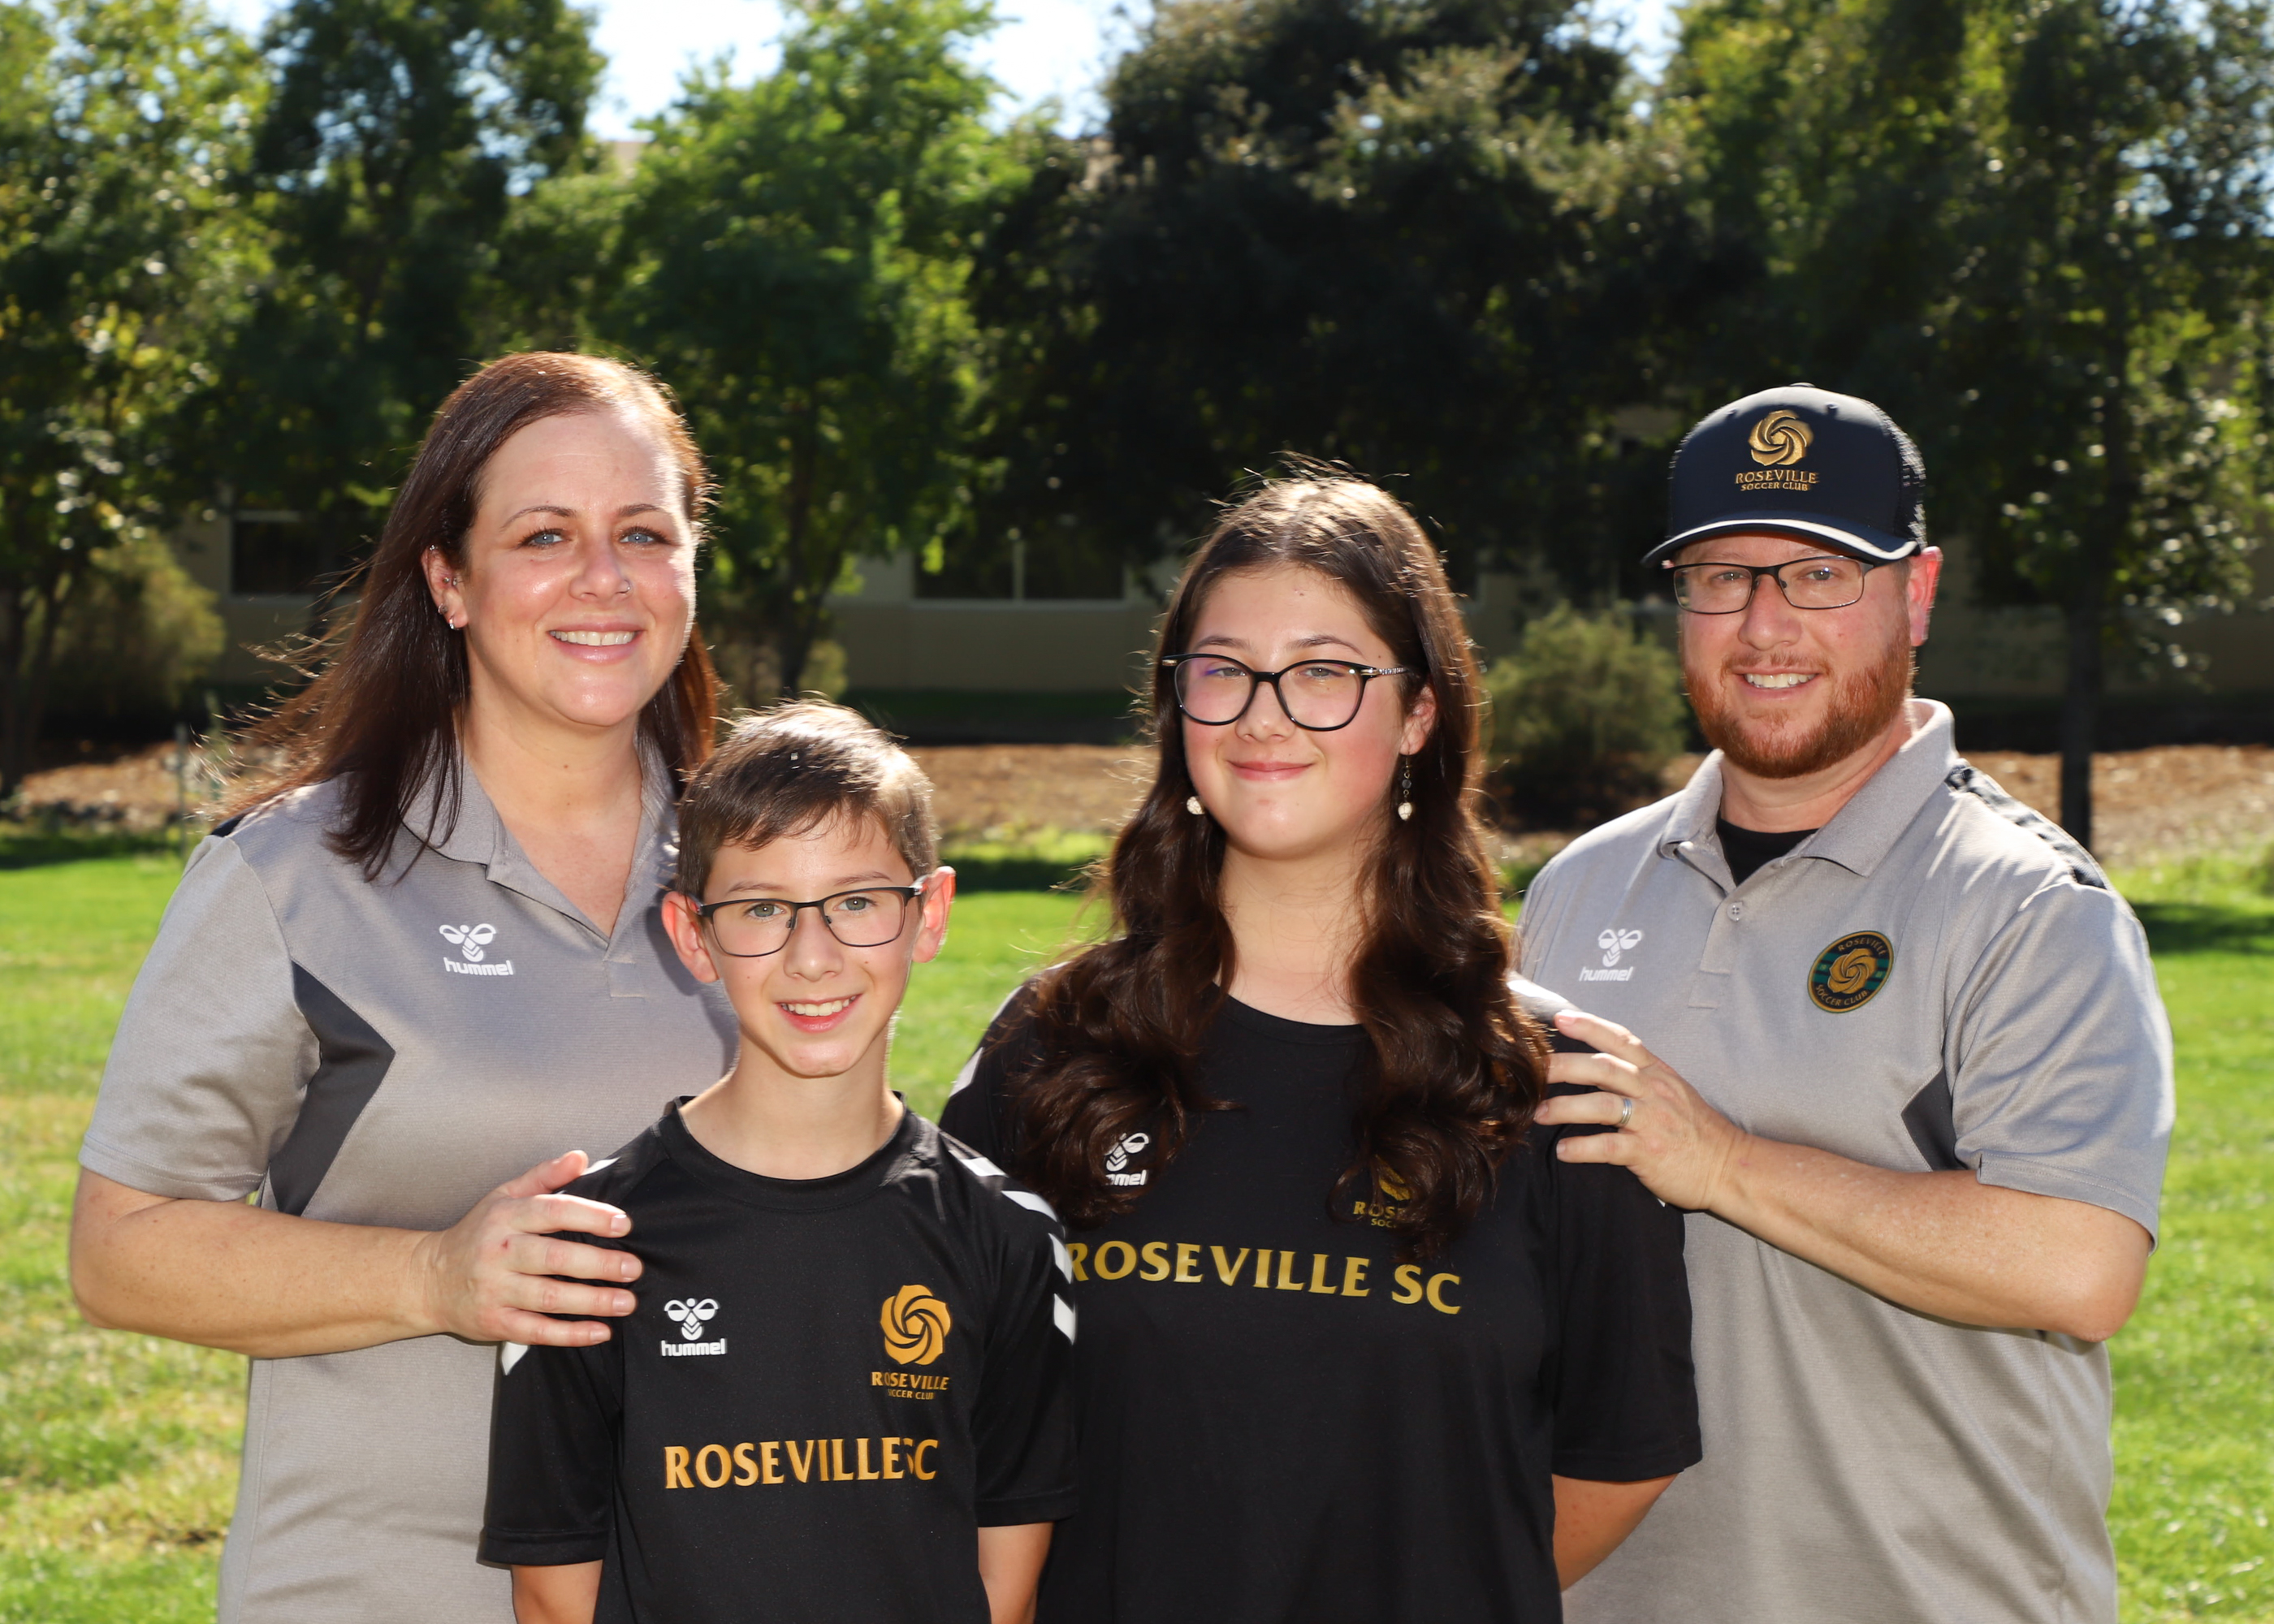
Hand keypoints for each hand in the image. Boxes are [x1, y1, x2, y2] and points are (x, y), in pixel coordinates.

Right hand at [410, 1152, 640, 1345]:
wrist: (428, 1280)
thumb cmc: (477, 1234)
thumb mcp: (504, 1197)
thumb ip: (544, 1177)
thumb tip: (580, 1158)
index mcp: (506, 1216)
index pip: (553, 1211)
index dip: (591, 1216)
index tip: (623, 1224)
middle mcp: (500, 1252)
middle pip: (555, 1257)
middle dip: (598, 1264)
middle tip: (633, 1268)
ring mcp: (495, 1289)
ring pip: (549, 1296)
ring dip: (592, 1301)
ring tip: (627, 1301)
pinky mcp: (493, 1322)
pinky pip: (537, 1330)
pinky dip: (570, 1334)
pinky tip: (600, 1331)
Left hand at [1534, 1008, 1750, 1212]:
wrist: (1730, 1166)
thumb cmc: (1695, 1130)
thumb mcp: (1671, 1092)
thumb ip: (1638, 1078)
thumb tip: (1593, 1068)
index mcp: (1657, 1073)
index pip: (1621, 1040)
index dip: (1589, 1026)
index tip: (1559, 1018)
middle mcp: (1653, 1091)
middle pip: (1603, 1068)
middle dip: (1563, 1065)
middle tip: (1533, 1069)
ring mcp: (1652, 1121)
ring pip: (1602, 1104)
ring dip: (1565, 1108)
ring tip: (1538, 1114)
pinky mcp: (1650, 1152)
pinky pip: (1609, 1147)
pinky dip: (1583, 1148)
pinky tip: (1564, 1152)